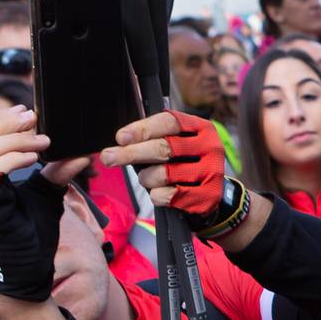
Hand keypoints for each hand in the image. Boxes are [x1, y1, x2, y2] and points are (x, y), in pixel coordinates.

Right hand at [0, 114, 75, 303]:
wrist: (25, 272)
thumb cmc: (30, 237)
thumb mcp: (44, 196)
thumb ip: (55, 173)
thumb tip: (80, 153)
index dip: (1, 120)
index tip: (29, 115)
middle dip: (8, 123)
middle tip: (34, 118)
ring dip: (17, 139)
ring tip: (42, 141)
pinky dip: (15, 157)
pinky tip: (35, 157)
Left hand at [98, 111, 239, 228]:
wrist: (210, 192)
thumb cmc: (185, 162)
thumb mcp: (176, 142)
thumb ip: (154, 136)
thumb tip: (122, 140)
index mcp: (201, 128)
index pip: (169, 122)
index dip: (142, 129)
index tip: (120, 137)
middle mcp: (211, 148)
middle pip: (164, 149)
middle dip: (131, 153)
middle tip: (109, 157)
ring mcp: (211, 173)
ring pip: (163, 174)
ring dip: (146, 178)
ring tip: (146, 178)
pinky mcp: (207, 197)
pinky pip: (168, 196)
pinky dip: (156, 195)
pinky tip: (160, 192)